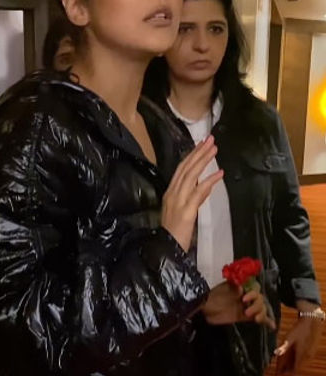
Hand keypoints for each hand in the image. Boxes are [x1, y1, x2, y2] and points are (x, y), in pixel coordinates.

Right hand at [161, 135, 223, 250]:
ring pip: (191, 176)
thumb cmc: (174, 232)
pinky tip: (219, 173)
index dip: (191, 155)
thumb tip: (203, 185)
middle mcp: (173, 193)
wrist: (167, 248)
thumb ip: (190, 197)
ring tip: (214, 149)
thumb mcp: (180, 210)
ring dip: (203, 161)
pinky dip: (208, 181)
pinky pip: (198, 192)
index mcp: (170, 192)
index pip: (181, 169)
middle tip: (210, 140)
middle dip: (198, 153)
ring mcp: (178, 201)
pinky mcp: (186, 210)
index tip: (201, 144)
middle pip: (185, 168)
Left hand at [202, 282, 275, 328]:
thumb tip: (241, 288)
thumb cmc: (213, 296)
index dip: (253, 293)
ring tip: (255, 319)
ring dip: (262, 313)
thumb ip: (232, 289)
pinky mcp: (245, 316)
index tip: (244, 298)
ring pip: (261, 308)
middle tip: (247, 312)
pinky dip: (266, 321)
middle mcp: (246, 296)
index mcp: (242, 287)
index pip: (255, 288)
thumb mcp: (221, 291)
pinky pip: (259, 317)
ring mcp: (246, 306)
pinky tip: (271, 326)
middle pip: (260, 299)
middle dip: (257, 305)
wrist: (205, 308)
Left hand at [274, 302, 322, 374]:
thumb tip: (276, 353)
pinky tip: (288, 362)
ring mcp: (310, 355)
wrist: (311, 323)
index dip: (285, 373)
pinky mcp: (310, 352)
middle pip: (296, 368)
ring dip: (291, 367)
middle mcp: (307, 357)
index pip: (294, 369)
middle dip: (287, 372)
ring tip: (280, 370)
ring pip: (299, 364)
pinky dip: (295, 363)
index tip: (277, 375)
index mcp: (302, 354)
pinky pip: (301, 360)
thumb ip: (284, 347)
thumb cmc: (299, 330)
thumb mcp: (289, 338)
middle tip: (277, 373)